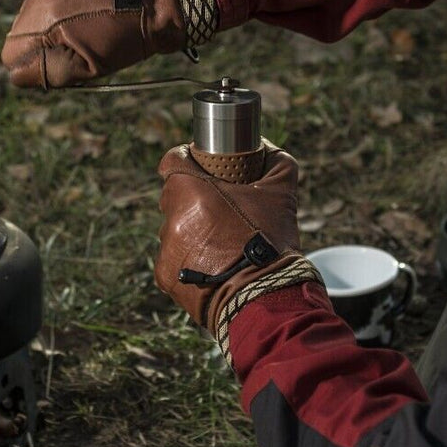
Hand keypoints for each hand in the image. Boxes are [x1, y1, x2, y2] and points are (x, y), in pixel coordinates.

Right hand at [1, 0, 185, 89]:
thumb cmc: (127, 37)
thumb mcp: (88, 67)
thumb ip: (47, 72)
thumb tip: (18, 72)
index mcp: (47, 21)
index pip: (10, 52)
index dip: (29, 65)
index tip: (53, 64)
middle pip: (19, 30)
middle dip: (40, 43)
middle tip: (73, 44)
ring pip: (31, 10)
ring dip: (49, 22)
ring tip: (82, 23)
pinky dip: (59, 1)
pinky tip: (84, 4)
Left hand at [155, 144, 322, 349]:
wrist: (263, 298)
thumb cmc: (270, 243)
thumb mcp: (281, 194)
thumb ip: (275, 162)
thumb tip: (267, 149)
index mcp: (191, 189)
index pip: (173, 160)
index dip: (188, 160)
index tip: (202, 167)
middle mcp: (172, 217)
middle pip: (173, 196)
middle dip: (192, 198)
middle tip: (219, 209)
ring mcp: (166, 248)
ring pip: (173, 229)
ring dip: (190, 230)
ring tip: (219, 242)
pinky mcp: (164, 276)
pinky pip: (172, 258)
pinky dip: (187, 259)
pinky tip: (211, 264)